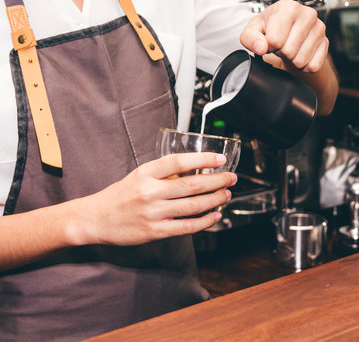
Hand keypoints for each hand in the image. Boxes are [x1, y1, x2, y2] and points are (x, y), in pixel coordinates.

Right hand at [71, 152, 236, 245]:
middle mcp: (149, 191)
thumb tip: (195, 169)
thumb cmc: (120, 195)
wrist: (96, 219)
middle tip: (231, 178)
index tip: (220, 159)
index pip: (178, 162)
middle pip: (191, 185)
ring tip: (226, 194)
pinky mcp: (155, 231)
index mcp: (145, 173)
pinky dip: (204, 221)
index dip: (202, 159)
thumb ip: (164, 173)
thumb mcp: (139, 175)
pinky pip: (186, 227)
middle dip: (217, 181)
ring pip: (193, 205)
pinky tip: (215, 215)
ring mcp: (153, 213)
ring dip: (215, 200)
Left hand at [240, 0, 328, 72]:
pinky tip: (300, 55)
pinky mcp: (325, 43)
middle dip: (282, 53)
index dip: (270, 46)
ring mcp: (319, 28)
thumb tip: (261, 47)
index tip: (271, 41)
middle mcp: (307, 14)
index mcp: (287, 8)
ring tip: (291, 49)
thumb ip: (250, 38)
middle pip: (288, 51)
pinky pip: (312, 66)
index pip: (275, 40)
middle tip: (282, 45)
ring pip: (301, 60)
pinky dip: (304, 66)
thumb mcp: (254, 31)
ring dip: (293, 60)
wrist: (291, 34)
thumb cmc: (272, 30)